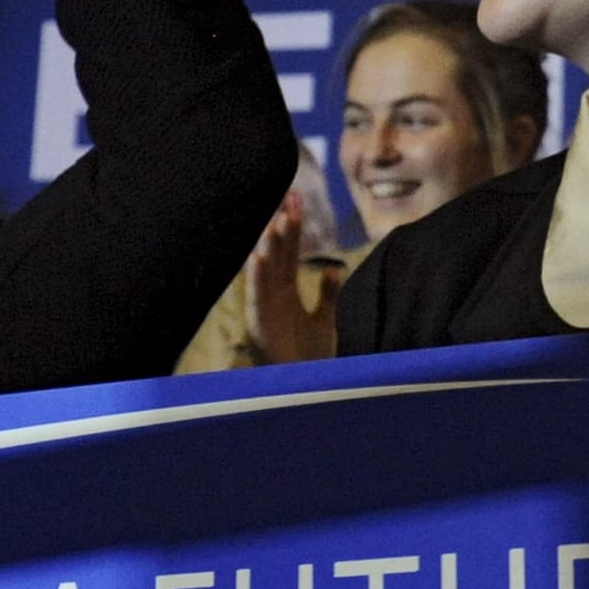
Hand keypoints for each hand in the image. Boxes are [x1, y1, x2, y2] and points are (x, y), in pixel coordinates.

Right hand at [239, 201, 338, 367]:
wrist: (307, 391)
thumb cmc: (311, 359)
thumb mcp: (325, 321)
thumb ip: (327, 295)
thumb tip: (333, 269)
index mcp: (285, 292)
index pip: (288, 251)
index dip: (292, 226)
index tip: (297, 198)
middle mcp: (271, 297)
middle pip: (277, 254)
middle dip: (283, 226)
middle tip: (290, 197)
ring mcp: (264, 310)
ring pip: (266, 272)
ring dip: (269, 246)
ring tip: (275, 221)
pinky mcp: (260, 327)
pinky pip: (256, 299)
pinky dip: (256, 279)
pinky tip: (258, 258)